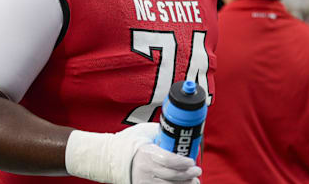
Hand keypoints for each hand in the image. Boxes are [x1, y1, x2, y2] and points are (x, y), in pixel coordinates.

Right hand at [65, 122, 200, 183]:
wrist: (110, 157)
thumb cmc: (128, 143)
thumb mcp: (143, 132)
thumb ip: (159, 131)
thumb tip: (177, 130)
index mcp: (147, 153)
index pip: (169, 160)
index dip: (183, 163)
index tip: (192, 161)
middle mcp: (145, 169)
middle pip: (173, 176)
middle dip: (189, 175)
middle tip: (197, 170)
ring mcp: (144, 181)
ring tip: (194, 180)